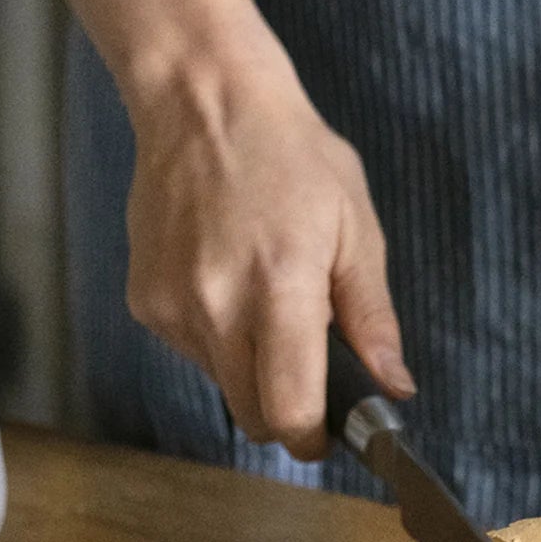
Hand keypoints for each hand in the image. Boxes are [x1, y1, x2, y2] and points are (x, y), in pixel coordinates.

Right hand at [121, 55, 410, 458]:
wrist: (203, 103)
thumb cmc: (289, 155)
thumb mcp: (355, 227)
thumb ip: (372, 316)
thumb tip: (393, 386)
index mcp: (281, 288)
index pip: (288, 411)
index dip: (311, 437)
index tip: (324, 433)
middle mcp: (218, 306)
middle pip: (251, 415)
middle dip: (282, 409)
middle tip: (303, 369)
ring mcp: (174, 308)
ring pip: (220, 383)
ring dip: (248, 365)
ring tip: (259, 292)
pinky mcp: (146, 304)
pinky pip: (191, 350)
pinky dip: (215, 335)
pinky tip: (223, 278)